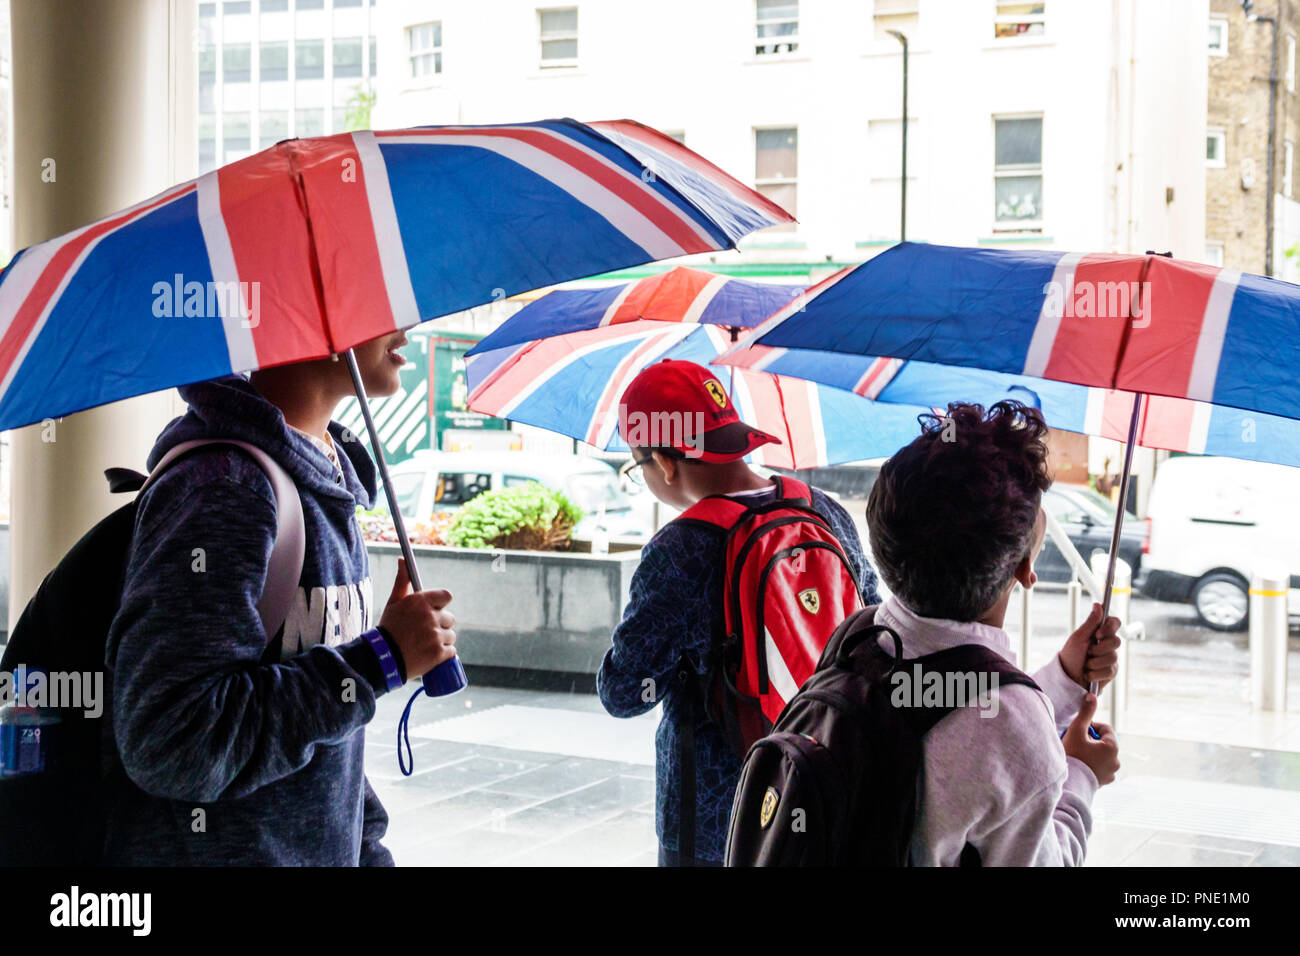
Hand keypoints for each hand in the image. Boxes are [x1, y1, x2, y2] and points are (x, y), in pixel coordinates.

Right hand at [379, 558, 456, 677]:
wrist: (381, 659)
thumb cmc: (388, 628)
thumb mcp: (393, 602)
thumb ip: (402, 581)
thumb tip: (402, 559)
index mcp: (421, 601)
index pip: (447, 596)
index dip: (441, 604)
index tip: (435, 610)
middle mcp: (430, 616)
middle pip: (449, 618)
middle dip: (440, 625)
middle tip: (423, 632)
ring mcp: (435, 635)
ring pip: (450, 636)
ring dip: (441, 641)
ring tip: (424, 645)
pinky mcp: (438, 653)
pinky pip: (451, 651)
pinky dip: (443, 654)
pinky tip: (429, 655)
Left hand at [1057, 602, 1121, 689]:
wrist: (1067, 679)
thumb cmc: (1070, 656)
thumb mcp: (1078, 638)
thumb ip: (1090, 622)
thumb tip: (1098, 604)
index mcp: (1099, 633)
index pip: (1115, 623)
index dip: (1110, 627)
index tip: (1098, 634)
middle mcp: (1107, 644)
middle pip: (1116, 641)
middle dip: (1099, 649)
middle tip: (1087, 652)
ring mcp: (1110, 658)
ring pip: (1113, 657)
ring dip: (1095, 662)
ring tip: (1086, 664)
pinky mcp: (1111, 672)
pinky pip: (1110, 670)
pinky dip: (1096, 673)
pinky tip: (1089, 674)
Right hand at [1062, 693, 1119, 785]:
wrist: (1069, 783)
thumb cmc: (1073, 755)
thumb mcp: (1077, 731)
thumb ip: (1086, 713)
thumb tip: (1092, 696)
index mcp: (1112, 747)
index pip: (1105, 728)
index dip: (1091, 727)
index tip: (1080, 732)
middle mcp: (1116, 760)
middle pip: (1103, 742)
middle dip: (1091, 740)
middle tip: (1077, 743)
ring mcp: (1112, 772)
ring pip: (1102, 755)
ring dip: (1092, 752)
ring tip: (1078, 755)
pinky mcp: (1105, 781)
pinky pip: (1100, 767)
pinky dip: (1093, 764)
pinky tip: (1081, 765)